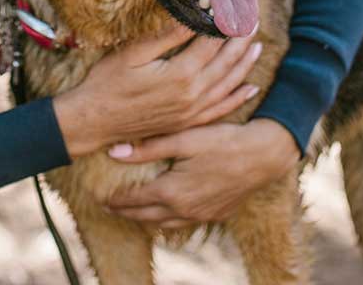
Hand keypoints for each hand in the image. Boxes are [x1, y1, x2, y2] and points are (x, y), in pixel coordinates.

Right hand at [52, 23, 262, 156]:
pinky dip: (238, 97)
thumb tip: (195, 15)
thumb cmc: (108, 82)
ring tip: (257, 44)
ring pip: (229, 84)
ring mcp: (193, 112)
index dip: (227, 20)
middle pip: (227, 61)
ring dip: (246, 63)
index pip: (214, 41)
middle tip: (254, 17)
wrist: (94, 121)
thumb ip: (168, 36)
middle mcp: (193, 95)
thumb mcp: (134, 53)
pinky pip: (221, 109)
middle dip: (242, 37)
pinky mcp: (188, 123)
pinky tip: (250, 88)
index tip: (236, 3)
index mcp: (181, 74)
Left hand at [105, 118, 299, 227]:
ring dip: (145, 218)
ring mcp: (201, 214)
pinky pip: (184, 223)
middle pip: (145, 216)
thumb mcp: (183, 138)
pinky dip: (168, 220)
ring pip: (164, 224)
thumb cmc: (223, 141)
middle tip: (108, 207)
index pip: (133, 199)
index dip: (114, 198)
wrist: (264, 155)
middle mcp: (184, 209)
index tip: (99, 196)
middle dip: (124, 212)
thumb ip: (147, 148)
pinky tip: (166, 213)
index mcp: (171, 191)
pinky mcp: (216, 214)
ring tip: (131, 212)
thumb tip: (113, 153)